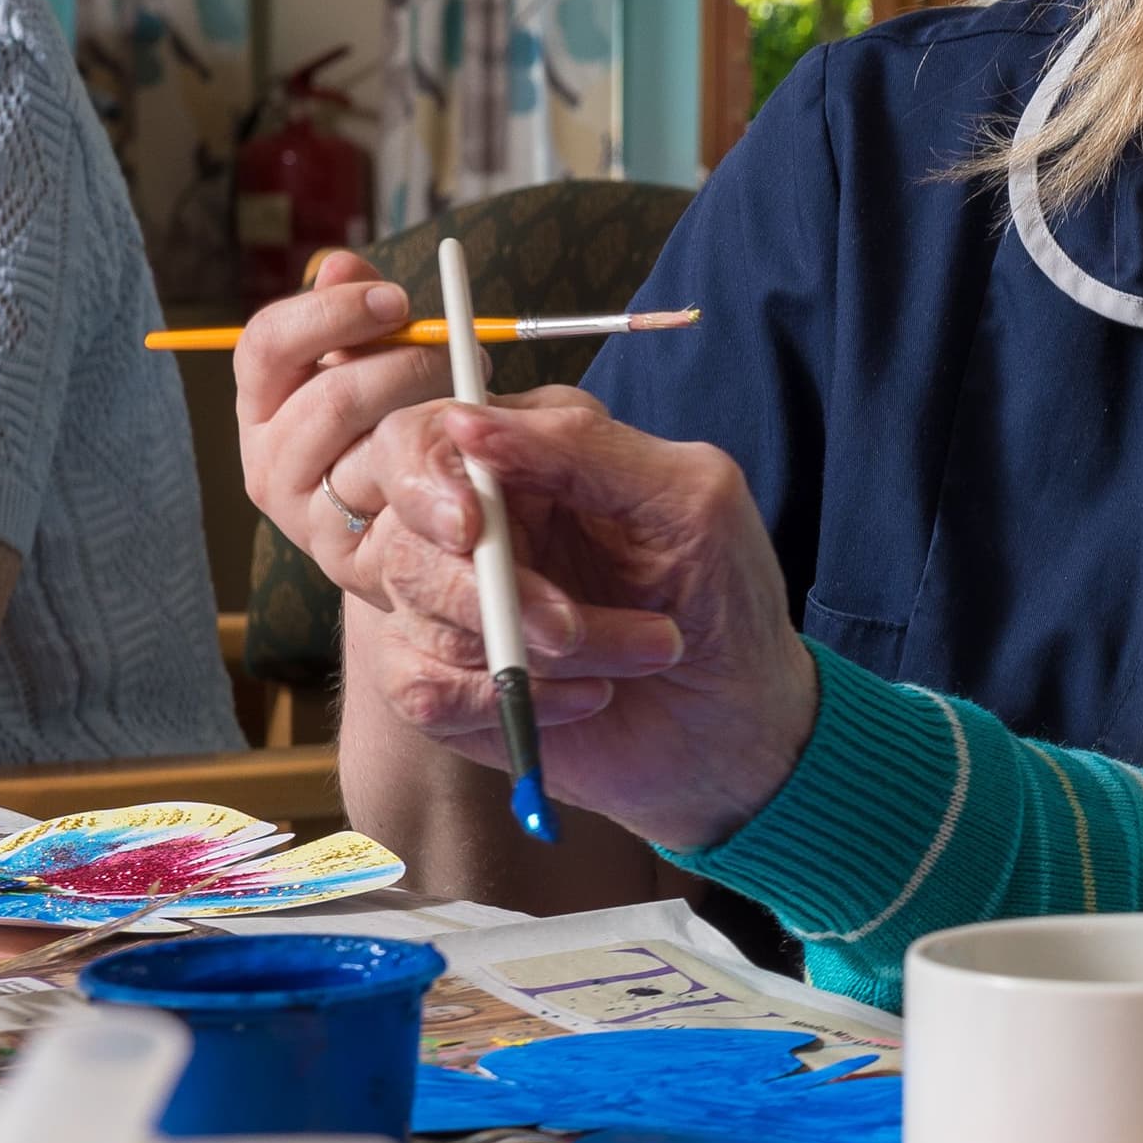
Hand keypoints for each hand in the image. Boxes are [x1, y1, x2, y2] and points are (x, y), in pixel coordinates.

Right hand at [233, 251, 451, 589]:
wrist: (420, 532)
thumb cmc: (400, 425)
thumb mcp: (374, 363)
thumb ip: (355, 317)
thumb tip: (338, 262)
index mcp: (264, 402)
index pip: (267, 344)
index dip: (333, 313)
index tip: (398, 299)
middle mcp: (267, 461)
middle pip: (333, 396)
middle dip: (413, 366)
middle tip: (469, 357)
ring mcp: (304, 516)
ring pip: (375, 449)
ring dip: (440, 417)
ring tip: (481, 408)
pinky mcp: (350, 562)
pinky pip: (407, 508)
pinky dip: (450, 481)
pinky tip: (476, 467)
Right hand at [342, 397, 819, 850]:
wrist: (738, 725)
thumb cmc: (725, 602)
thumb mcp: (689, 502)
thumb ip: (584, 448)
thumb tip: (466, 418)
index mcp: (526, 459)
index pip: (417, 439)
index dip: (425, 481)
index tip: (469, 530)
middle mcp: (476, 526)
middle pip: (404, 537)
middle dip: (491, 592)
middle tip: (570, 629)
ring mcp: (452, 605)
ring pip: (419, 614)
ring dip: (537, 651)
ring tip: (639, 656)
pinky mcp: (444, 682)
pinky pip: (419, 690)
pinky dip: (509, 702)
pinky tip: (588, 698)